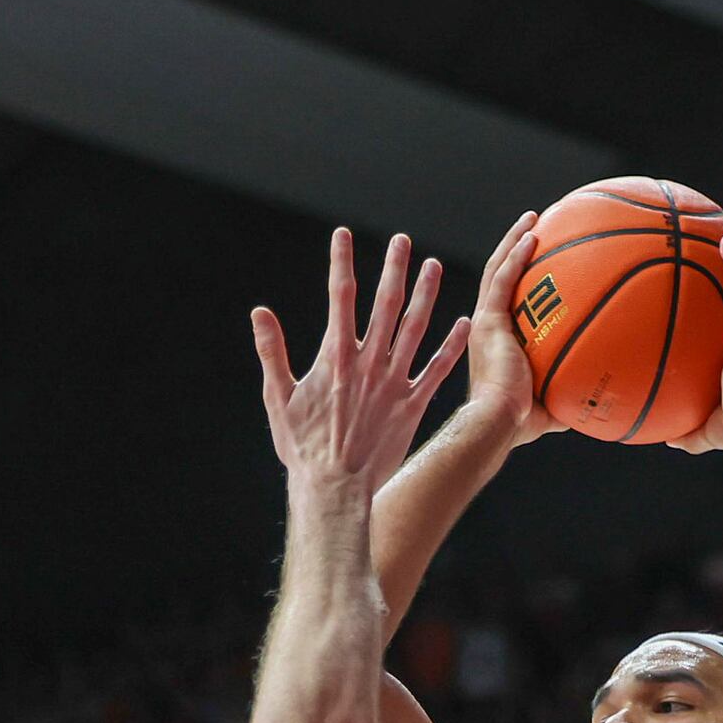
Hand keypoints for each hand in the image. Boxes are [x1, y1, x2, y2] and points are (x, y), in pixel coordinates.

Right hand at [253, 230, 470, 496]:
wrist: (334, 489)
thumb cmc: (302, 448)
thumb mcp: (278, 397)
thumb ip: (272, 351)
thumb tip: (258, 312)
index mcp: (335, 357)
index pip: (339, 297)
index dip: (340, 261)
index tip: (342, 233)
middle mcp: (368, 363)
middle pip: (384, 304)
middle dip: (393, 268)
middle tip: (401, 240)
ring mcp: (394, 383)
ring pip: (415, 329)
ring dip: (426, 295)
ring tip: (434, 266)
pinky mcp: (412, 406)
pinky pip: (438, 371)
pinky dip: (451, 347)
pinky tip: (463, 324)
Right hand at [465, 212, 567, 452]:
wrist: (498, 422)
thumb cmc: (520, 422)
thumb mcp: (551, 405)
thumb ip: (569, 397)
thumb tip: (598, 405)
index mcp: (497, 343)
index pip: (506, 302)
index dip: (519, 280)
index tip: (537, 264)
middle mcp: (487, 327)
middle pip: (499, 276)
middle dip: (515, 249)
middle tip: (535, 227)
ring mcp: (485, 322)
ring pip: (497, 269)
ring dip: (514, 240)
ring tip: (532, 218)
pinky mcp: (488, 321)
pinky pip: (502, 278)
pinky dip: (515, 254)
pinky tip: (532, 234)